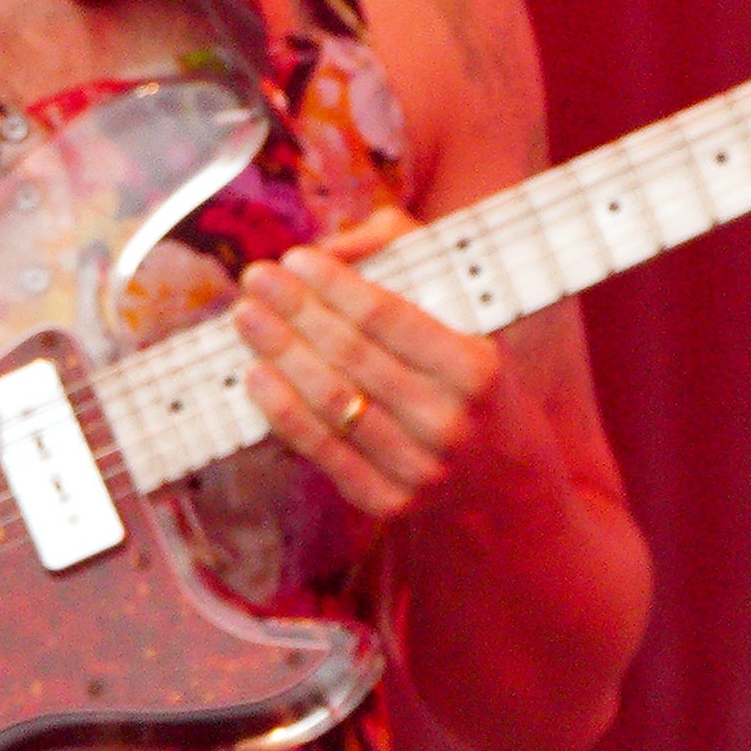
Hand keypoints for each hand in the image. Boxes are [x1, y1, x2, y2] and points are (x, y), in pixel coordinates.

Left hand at [224, 211, 498, 531]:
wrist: (503, 476)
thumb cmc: (468, 377)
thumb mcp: (464, 315)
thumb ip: (404, 256)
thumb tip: (333, 247)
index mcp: (474, 369)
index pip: (389, 317)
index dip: (334, 285)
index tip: (293, 258)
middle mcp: (448, 421)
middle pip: (352, 356)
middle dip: (295, 310)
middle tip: (255, 278)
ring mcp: (419, 469)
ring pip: (332, 403)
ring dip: (280, 354)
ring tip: (247, 318)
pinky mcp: (389, 504)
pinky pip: (323, 452)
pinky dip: (282, 412)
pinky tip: (256, 376)